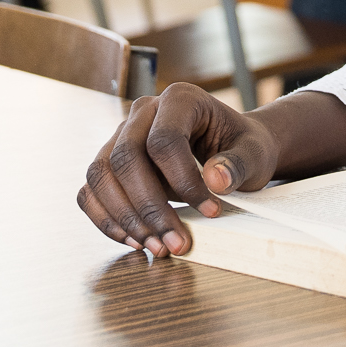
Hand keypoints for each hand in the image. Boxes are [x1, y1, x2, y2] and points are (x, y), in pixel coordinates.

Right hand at [77, 83, 281, 256]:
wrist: (232, 147)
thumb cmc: (242, 147)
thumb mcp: (254, 153)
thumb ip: (238, 164)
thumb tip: (214, 180)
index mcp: (180, 99)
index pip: (164, 141)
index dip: (183, 182)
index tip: (211, 212)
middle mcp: (143, 112)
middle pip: (125, 159)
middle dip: (149, 208)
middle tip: (176, 243)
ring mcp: (121, 135)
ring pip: (101, 175)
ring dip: (125, 218)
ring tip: (157, 247)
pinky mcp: (110, 161)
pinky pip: (91, 190)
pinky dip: (107, 219)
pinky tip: (135, 240)